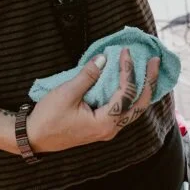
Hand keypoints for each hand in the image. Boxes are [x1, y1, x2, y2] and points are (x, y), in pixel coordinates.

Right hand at [25, 49, 159, 153]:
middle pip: (140, 104)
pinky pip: (125, 110)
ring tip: (149, 69)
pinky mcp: (102, 125)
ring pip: (135, 109)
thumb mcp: (67, 93)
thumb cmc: (48, 118)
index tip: (125, 52)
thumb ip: (88, 76)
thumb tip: (104, 58)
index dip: (128, 71)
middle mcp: (111, 129)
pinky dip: (132, 95)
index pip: (126, 94)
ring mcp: (108, 129)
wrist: (34, 137)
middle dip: (150, 81)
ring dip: (144, 89)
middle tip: (155, 60)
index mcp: (105, 123)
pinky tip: (134, 83)